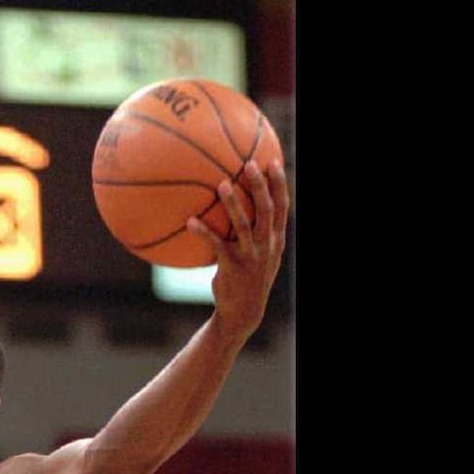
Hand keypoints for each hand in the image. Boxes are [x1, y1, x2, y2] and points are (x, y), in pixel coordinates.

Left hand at [186, 159, 289, 340]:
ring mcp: (252, 256)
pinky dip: (204, 232)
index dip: (279, 183)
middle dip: (260, 185)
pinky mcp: (233, 267)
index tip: (272, 160)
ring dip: (233, 203)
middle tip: (249, 164)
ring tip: (222, 183)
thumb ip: (253, 233)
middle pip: (268, 209)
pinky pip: (217, 245)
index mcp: (275, 239)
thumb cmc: (246, 279)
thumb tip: (235, 208)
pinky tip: (190, 221)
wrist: (243, 312)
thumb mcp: (258, 256)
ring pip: (244, 224)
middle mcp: (267, 245)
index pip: (282, 206)